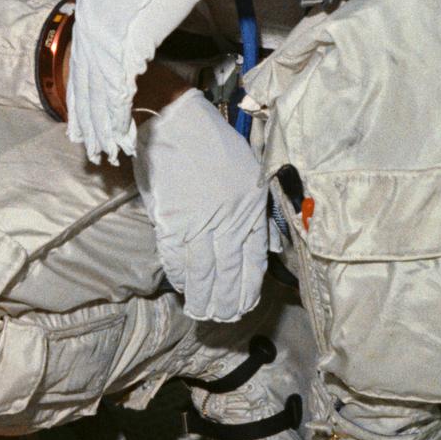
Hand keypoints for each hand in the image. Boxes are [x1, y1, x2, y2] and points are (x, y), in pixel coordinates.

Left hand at [66, 0, 216, 161]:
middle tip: (88, 146)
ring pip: (98, 92)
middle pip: (83, 81)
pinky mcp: (126, 42)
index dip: (79, 94)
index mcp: (88, 6)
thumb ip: (126, 15)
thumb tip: (132, 31)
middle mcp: (89, 20)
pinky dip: (119, 116)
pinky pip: (118, 90)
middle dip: (86, 119)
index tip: (79, 118)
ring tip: (106, 150)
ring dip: (102, 125)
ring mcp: (105, 33)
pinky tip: (121, 133)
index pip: (79, 61)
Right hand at [134, 90, 268, 321]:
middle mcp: (228, 220)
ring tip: (202, 311)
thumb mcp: (248, 173)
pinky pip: (176, 258)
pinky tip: (182, 285)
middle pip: (229, 273)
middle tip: (223, 318)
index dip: (249, 288)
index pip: (254, 260)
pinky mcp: (171, 220)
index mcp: (250, 208)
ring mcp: (198, 223)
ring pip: (203, 272)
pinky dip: (179, 275)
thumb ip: (258, 212)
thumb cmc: (212, 144)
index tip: (246, 305)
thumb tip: (269, 245)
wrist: (175, 121)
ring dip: (202, 296)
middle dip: (227, 301)